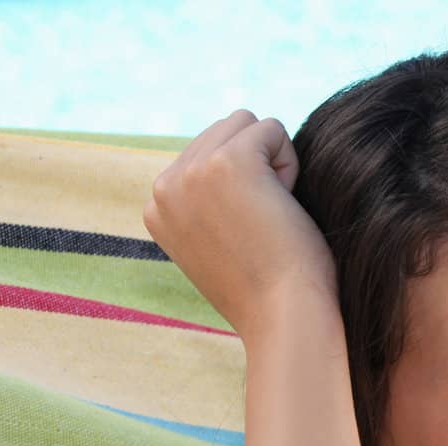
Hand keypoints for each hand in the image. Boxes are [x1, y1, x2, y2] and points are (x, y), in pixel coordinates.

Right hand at [142, 109, 337, 340]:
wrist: (285, 318)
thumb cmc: (269, 292)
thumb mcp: (219, 246)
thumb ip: (208, 206)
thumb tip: (226, 171)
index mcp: (156, 208)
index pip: (204, 154)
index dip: (241, 187)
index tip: (244, 237)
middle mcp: (163, 187)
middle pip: (224, 131)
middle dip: (257, 168)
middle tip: (264, 225)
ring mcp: (190, 172)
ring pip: (246, 124)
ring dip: (273, 163)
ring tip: (271, 215)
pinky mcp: (227, 161)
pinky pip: (273, 130)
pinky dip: (290, 164)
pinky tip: (282, 207)